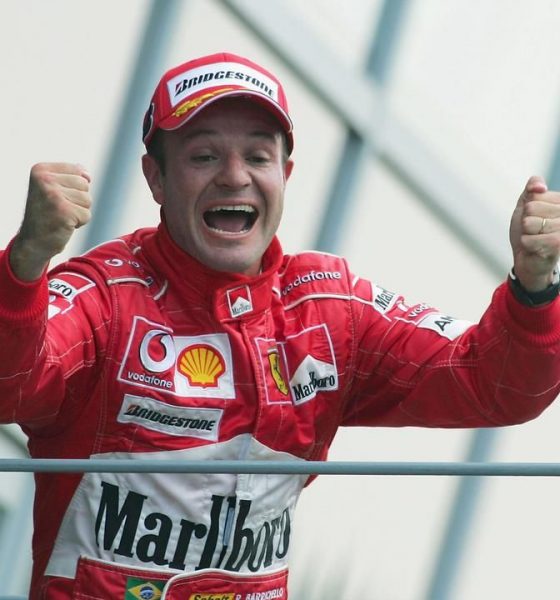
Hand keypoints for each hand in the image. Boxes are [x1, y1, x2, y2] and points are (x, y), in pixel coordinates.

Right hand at [10, 163, 91, 280]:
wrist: (33, 242)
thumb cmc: (46, 215)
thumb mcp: (52, 189)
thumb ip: (69, 176)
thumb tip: (87, 174)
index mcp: (41, 170)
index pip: (78, 171)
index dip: (74, 188)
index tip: (55, 198)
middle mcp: (45, 180)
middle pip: (84, 185)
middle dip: (78, 200)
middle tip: (59, 209)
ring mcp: (54, 195)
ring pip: (87, 200)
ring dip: (79, 212)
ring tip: (61, 216)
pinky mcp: (64, 211)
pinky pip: (87, 215)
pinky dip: (79, 223)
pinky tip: (63, 224)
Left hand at [509, 176, 559, 290]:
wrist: (529, 259)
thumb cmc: (528, 231)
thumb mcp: (526, 206)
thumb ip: (531, 188)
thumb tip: (539, 186)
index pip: (535, 194)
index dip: (527, 207)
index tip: (535, 217)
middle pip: (531, 207)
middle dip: (526, 221)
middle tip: (534, 231)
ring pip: (529, 223)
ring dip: (527, 233)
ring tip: (535, 238)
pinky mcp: (558, 243)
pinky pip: (529, 239)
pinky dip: (526, 244)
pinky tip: (535, 248)